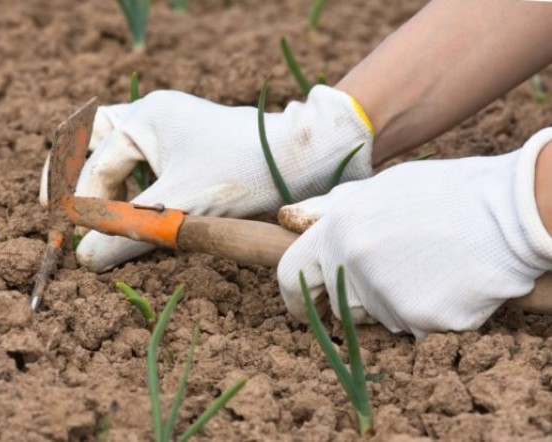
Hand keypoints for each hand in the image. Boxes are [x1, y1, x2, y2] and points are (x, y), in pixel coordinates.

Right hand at [40, 86, 372, 271]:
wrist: (301, 162)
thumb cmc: (242, 174)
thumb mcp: (179, 207)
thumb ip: (127, 232)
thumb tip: (83, 260)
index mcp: (145, 118)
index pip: (95, 165)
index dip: (79, 205)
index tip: (69, 240)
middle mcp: (154, 117)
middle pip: (93, 141)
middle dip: (73, 176)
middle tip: (56, 212)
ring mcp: (172, 130)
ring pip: (117, 153)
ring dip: (101, 183)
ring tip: (86, 216)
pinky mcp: (188, 149)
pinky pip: (144, 165)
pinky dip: (129, 188)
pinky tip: (130, 212)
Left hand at [277, 129, 551, 338]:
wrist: (509, 211)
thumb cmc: (442, 193)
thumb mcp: (378, 188)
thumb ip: (328, 210)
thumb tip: (287, 221)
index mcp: (336, 230)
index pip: (289, 274)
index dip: (293, 294)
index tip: (301, 305)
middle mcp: (352, 266)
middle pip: (338, 302)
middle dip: (355, 297)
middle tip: (394, 271)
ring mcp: (385, 297)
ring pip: (377, 316)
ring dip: (395, 301)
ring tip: (430, 265)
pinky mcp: (420, 322)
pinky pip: (412, 327)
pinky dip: (427, 313)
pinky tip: (450, 283)